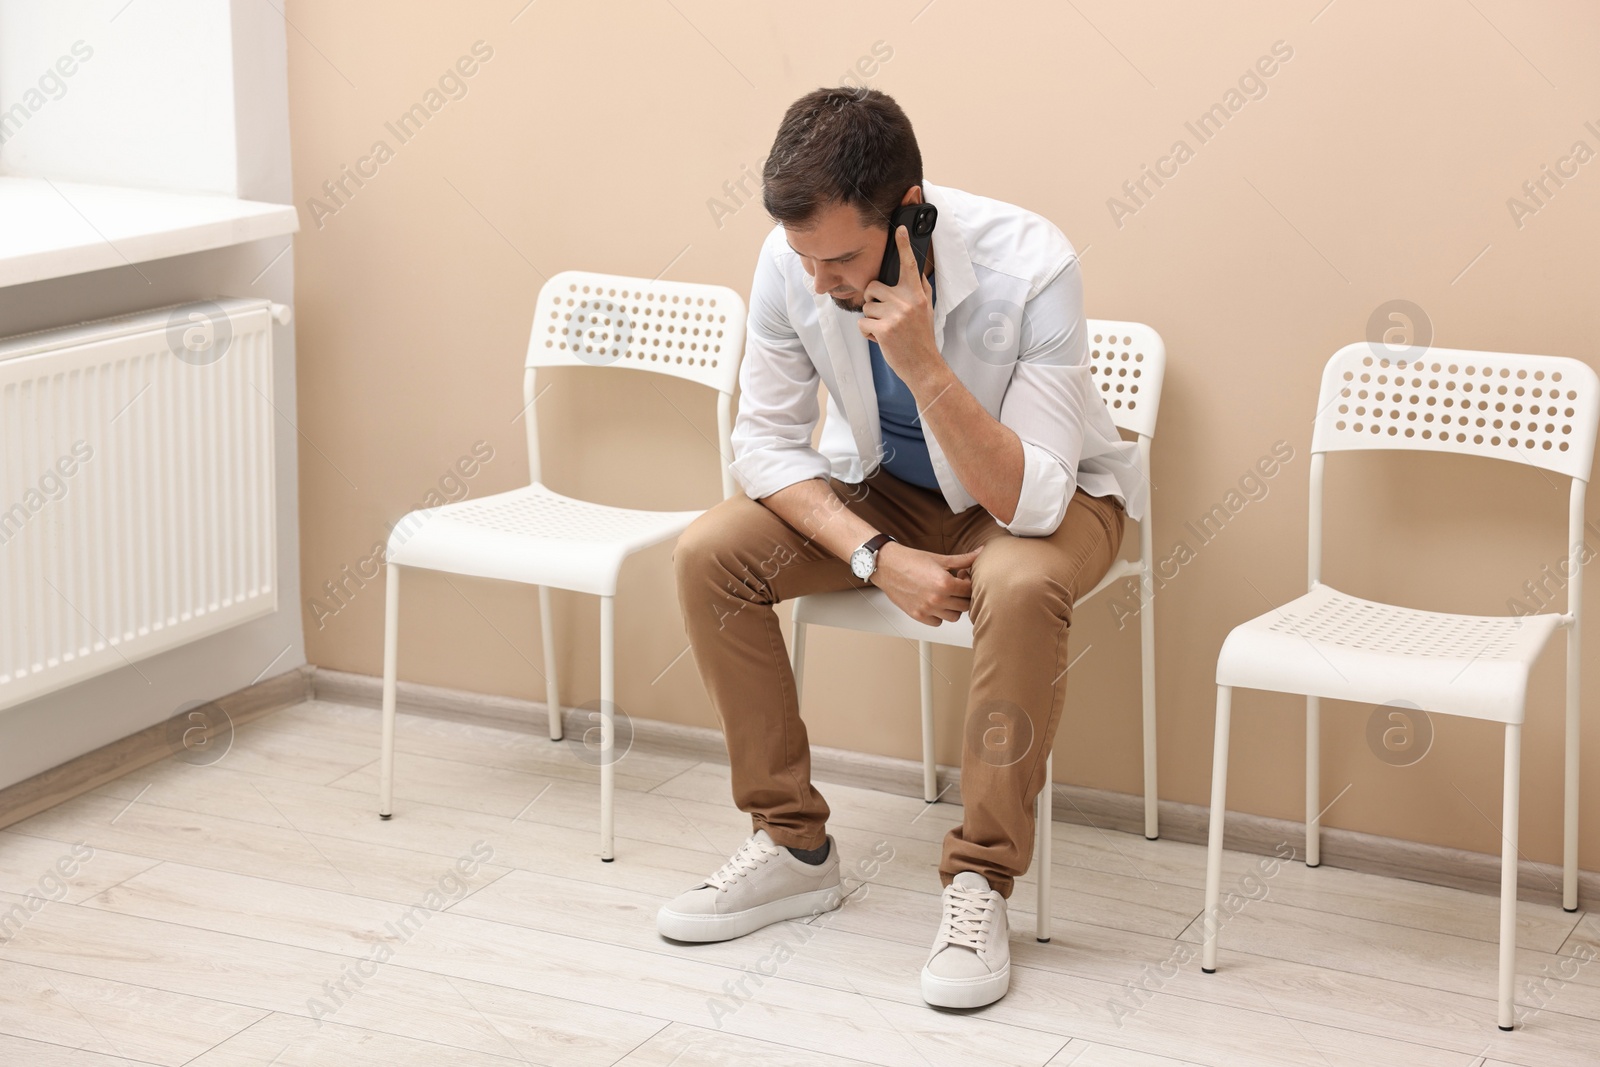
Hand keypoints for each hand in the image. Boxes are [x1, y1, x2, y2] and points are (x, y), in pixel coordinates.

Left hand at [858, 224, 935, 376]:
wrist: (924, 366)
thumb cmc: (921, 338)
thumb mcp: (926, 310)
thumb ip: (919, 290)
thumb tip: (915, 272)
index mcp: (917, 294)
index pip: (909, 265)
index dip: (903, 246)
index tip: (899, 228)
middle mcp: (907, 301)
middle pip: (872, 288)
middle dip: (873, 301)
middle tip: (886, 315)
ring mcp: (895, 315)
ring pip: (866, 307)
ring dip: (871, 320)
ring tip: (888, 330)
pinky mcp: (884, 329)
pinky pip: (862, 323)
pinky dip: (868, 333)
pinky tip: (882, 339)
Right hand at [869, 542, 982, 625]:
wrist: (886, 565)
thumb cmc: (909, 560)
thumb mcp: (940, 558)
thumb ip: (963, 560)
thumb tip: (980, 553)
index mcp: (944, 583)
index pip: (970, 590)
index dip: (969, 582)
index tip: (963, 577)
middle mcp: (937, 599)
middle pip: (965, 605)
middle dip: (963, 595)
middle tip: (956, 586)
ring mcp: (927, 609)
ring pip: (953, 617)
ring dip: (953, 607)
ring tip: (946, 595)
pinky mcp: (918, 615)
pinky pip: (938, 622)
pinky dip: (939, 615)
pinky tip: (935, 602)